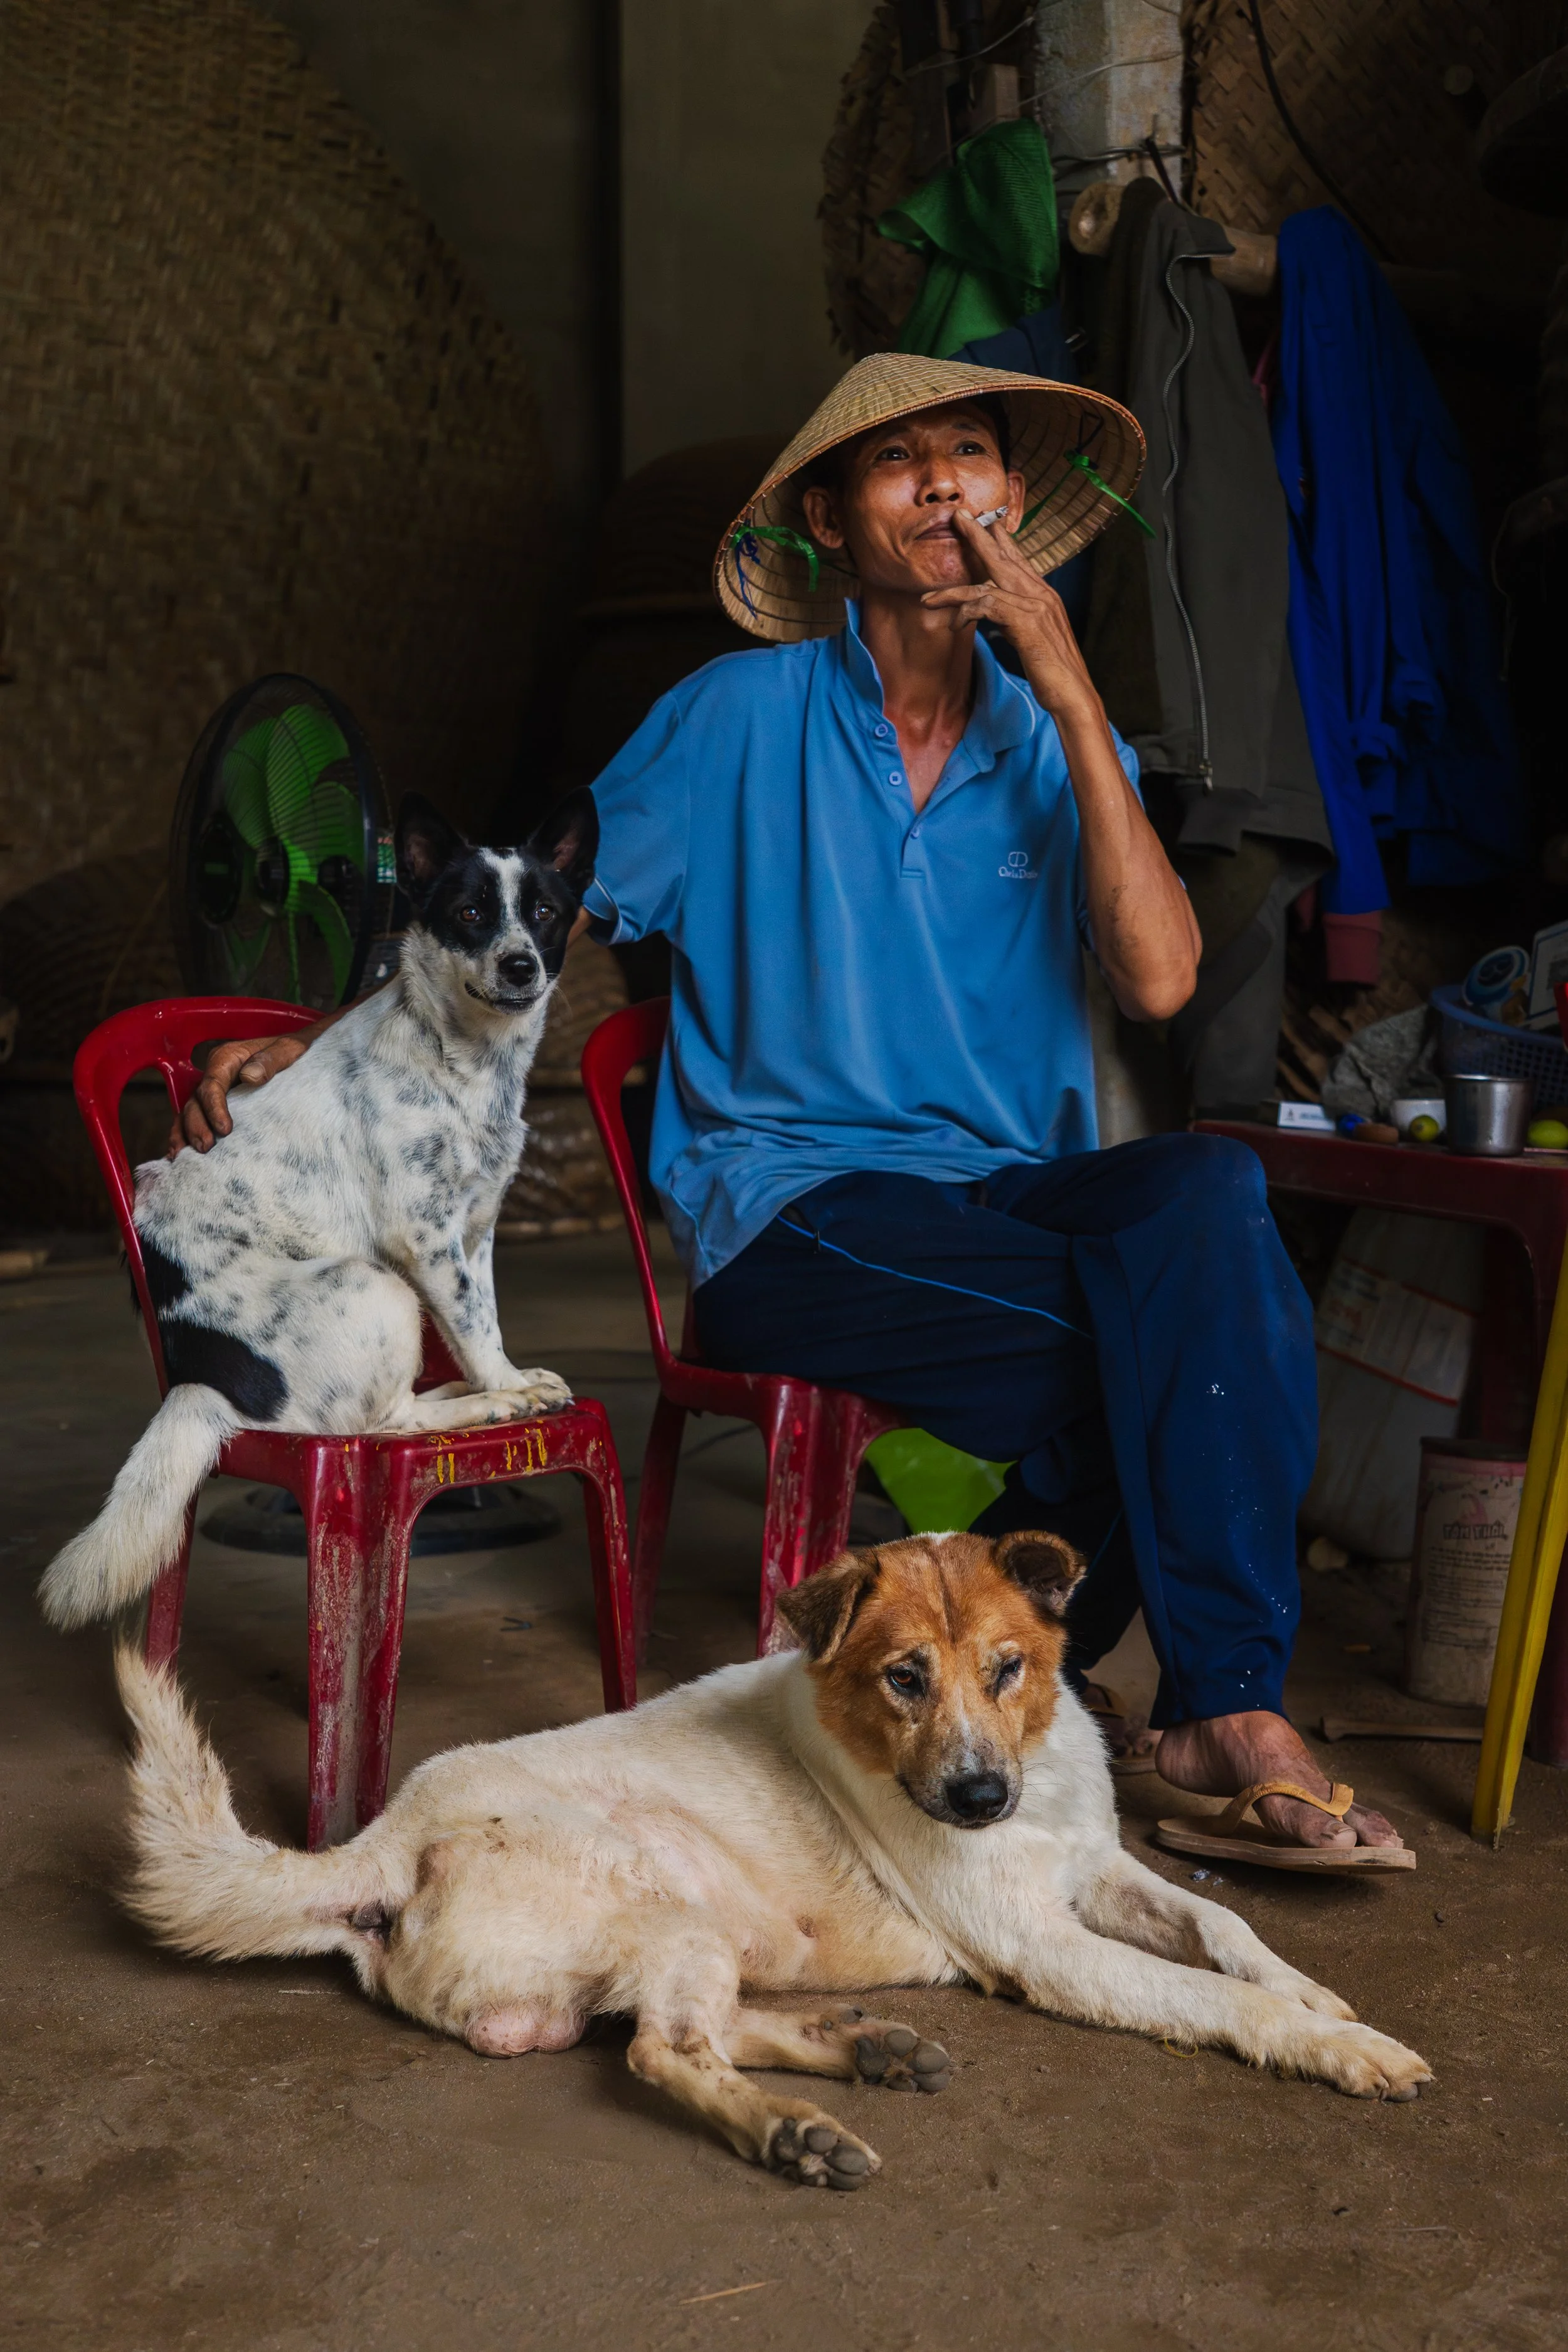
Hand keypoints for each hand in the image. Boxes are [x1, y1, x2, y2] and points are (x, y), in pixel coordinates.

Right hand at [171, 1024, 329, 1154]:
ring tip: (184, 1156)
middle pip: (196, 1101)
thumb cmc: (291, 1050)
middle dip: (196, 1126)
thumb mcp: (287, 1049)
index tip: (225, 1129)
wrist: (297, 1052)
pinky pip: (197, 1117)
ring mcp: (213, 1090)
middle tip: (205, 1148)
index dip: (214, 1108)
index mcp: (227, 1058)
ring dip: (186, 1134)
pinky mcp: (217, 1103)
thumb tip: (250, 1077)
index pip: (212, 1085)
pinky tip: (182, 1153)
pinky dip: (187, 1134)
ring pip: (191, 1112)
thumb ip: (271, 1060)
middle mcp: (215, 1074)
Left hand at [921, 507, 1097, 718]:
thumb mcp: (1033, 640)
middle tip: (958, 517)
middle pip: (1005, 557)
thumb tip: (997, 617)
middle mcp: (1042, 594)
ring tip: (929, 598)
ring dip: (954, 591)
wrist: (1073, 693)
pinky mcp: (1027, 622)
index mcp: (1044, 596)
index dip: (999, 540)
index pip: (1018, 559)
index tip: (982, 524)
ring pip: (989, 582)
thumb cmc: (1054, 672)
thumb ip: (1017, 622)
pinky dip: (967, 612)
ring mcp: (1036, 605)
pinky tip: (954, 625)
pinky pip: (988, 605)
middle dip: (979, 536)